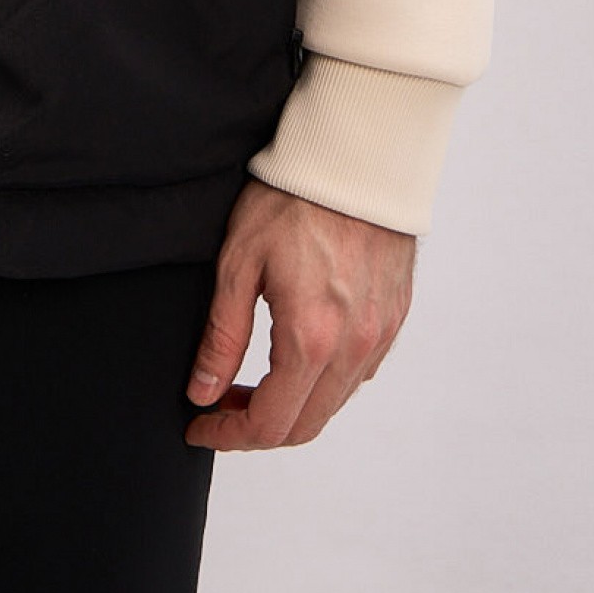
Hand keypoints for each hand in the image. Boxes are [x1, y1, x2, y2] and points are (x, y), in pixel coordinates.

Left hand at [183, 177, 414, 450]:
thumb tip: (203, 392)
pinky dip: (324, 384)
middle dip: (256, 428)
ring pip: (334, 404)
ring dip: (292, 408)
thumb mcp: (239, 262)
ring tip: (252, 383)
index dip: (229, 436)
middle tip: (219, 406)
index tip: (199, 426)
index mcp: (312, 338)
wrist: (356, 157)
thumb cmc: (293, 198)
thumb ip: (221, 336)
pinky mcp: (394, 319)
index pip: (270, 423)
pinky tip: (296, 357)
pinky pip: (358, 374)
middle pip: (305, 426)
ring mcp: (380, 336)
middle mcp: (354, 348)